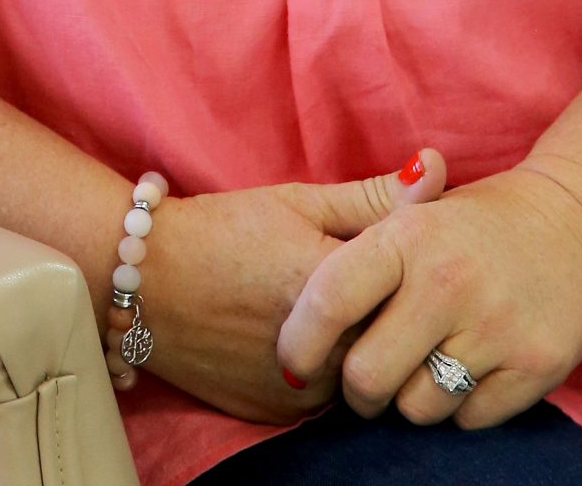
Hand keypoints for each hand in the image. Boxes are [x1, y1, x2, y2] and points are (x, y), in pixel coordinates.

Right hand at [140, 152, 445, 424]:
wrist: (144, 281)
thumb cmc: (222, 229)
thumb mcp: (297, 200)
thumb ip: (373, 196)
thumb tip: (437, 169)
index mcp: (333, 288)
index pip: (409, 294)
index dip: (406, 277)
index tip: (393, 262)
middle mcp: (321, 349)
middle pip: (386, 340)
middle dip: (384, 316)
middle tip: (362, 287)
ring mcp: (298, 390)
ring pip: (355, 375)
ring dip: (353, 348)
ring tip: (325, 310)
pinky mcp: (275, 414)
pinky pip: (321, 399)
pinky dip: (321, 372)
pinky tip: (297, 336)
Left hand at [277, 163, 581, 432]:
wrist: (581, 221)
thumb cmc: (477, 224)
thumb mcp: (417, 214)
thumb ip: (358, 250)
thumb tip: (294, 303)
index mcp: (410, 236)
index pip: (332, 299)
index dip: (300, 340)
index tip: (291, 360)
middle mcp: (449, 281)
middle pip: (368, 376)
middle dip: (357, 390)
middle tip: (363, 380)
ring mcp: (495, 327)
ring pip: (416, 407)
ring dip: (411, 397)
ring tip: (425, 362)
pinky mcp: (535, 366)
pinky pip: (468, 420)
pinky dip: (460, 405)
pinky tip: (472, 365)